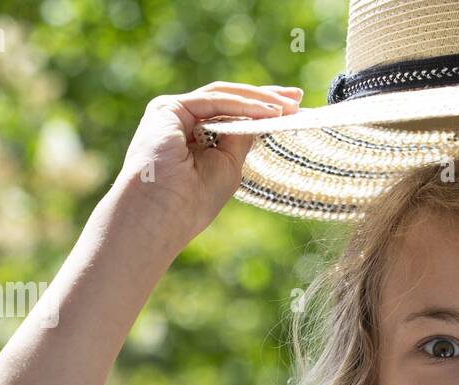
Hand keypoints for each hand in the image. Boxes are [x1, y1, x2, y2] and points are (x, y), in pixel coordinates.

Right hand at [108, 82, 302, 257]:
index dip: (262, 110)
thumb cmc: (193, 201)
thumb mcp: (228, 166)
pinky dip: (242, 105)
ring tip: (289, 105)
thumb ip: (241, 138)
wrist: (161, 214)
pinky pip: (213, 101)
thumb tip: (266, 116)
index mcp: (193, 137)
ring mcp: (172, 112)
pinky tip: (268, 111)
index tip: (293, 109)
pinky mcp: (168, 108)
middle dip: (265, 97)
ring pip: (222, 96)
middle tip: (297, 97)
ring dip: (258, 99)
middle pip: (228, 101)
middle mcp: (180, 121)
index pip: (231, 116)